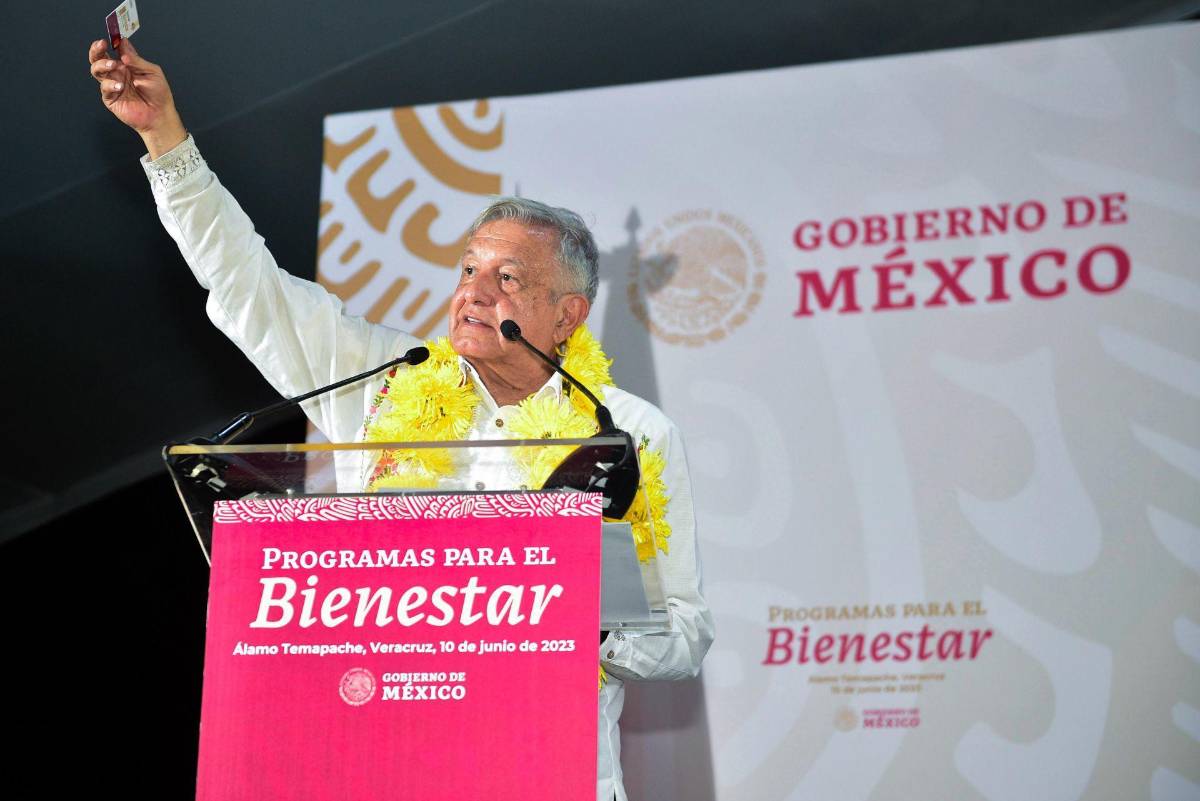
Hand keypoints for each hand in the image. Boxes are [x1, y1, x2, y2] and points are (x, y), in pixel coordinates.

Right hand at [89, 38, 186, 158]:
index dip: (109, 43)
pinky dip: (110, 85)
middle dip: (96, 50)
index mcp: (126, 65)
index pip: (113, 51)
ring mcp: (112, 85)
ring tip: (113, 65)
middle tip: (100, 45)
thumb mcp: (151, 72)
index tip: (109, 38)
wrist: (160, 114)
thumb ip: (136, 60)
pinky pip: (104, 88)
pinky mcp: (110, 98)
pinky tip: (120, 86)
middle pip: (99, 59)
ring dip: (102, 65)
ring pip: (96, 71)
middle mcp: (117, 73)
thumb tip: (123, 43)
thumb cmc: (159, 93)